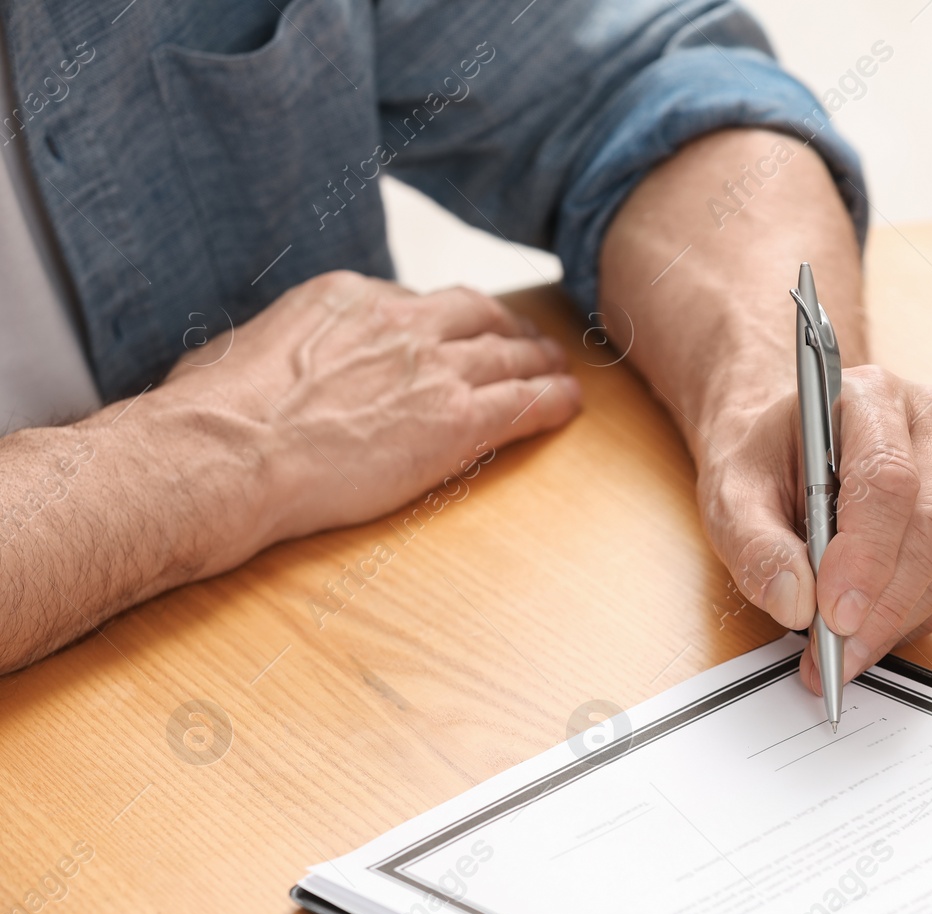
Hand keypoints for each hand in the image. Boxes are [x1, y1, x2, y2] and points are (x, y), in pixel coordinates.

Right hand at [151, 271, 580, 571]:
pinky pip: (525, 402)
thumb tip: (258, 363)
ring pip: (509, 356)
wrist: (230, 452)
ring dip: (540, 361)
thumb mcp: (239, 351)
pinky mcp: (458, 420)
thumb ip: (277, 349)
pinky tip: (569, 403)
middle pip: (476, 316)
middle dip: (504, 328)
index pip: (415, 302)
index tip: (452, 335)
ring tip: (558, 370)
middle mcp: (401, 323)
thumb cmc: (215, 416)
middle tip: (524, 341)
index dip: (442, 322)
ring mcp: (435, 369)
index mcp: (348, 296)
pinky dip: (553, 400)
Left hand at [701, 365, 931, 686]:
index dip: (867, 556)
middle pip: (931, 525)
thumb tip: (796, 602)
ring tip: (841, 654)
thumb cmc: (767, 462)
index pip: (889, 480)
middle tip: (835, 654)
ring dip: (896, 620)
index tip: (833, 614)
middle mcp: (928, 423)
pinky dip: (913, 617)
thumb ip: (755, 546)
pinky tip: (871, 629)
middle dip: (883, 604)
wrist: (790, 446)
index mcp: (870, 398)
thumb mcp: (732, 495)